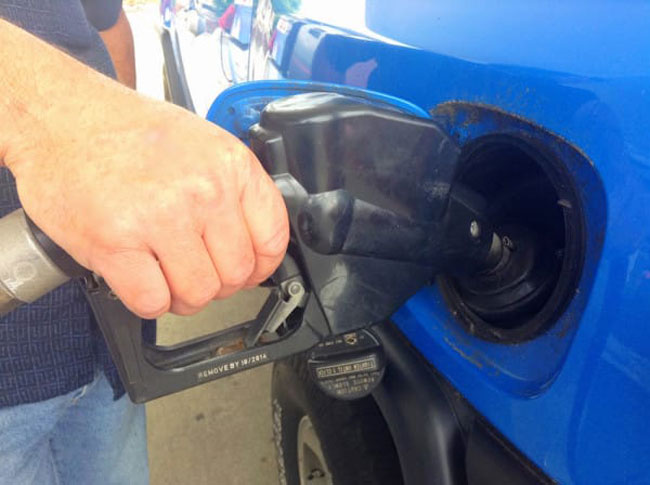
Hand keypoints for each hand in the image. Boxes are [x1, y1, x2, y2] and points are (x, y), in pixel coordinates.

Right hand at [5, 87, 288, 317]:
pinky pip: (152, 303)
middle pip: (235, 274)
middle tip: (194, 271)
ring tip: (164, 275)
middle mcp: (202, 191)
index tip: (248, 271)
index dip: (261, 266)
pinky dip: (147, 301)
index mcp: (230, 165)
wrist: (59, 117)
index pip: (272, 238)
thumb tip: (254, 242)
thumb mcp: (203, 144)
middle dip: (216, 284)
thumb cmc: (128, 131)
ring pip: (197, 294)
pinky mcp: (116, 243)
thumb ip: (234, 191)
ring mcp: (160, 217)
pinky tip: (138, 277)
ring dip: (181, 297)